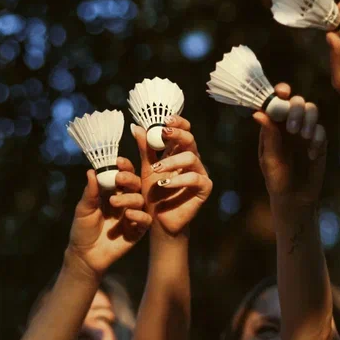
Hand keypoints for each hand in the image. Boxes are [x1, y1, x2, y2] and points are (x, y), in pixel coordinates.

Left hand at [66, 159, 151, 275]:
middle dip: (129, 179)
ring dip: (129, 198)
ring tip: (114, 202)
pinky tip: (129, 215)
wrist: (85, 255)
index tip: (118, 162)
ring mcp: (133, 215)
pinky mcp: (138, 230)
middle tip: (119, 179)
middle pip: (135, 184)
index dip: (123, 167)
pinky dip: (140, 215)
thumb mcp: (83, 209)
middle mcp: (125, 201)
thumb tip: (91, 171)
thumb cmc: (82, 230)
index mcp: (112, 192)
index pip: (122, 175)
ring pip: (140, 200)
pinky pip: (146, 219)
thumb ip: (90, 192)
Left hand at [131, 117, 212, 235]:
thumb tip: (135, 127)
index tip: (165, 119)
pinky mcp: (204, 188)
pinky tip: (164, 184)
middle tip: (164, 132)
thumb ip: (144, 149)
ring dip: (172, 161)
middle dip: (177, 134)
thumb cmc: (154, 194)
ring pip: (191, 157)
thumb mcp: (146, 169)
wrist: (159, 220)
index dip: (178, 122)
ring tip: (156, 169)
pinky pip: (194, 178)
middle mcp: (192, 160)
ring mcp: (200, 173)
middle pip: (190, 140)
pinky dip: (178, 180)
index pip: (183, 131)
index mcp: (179, 153)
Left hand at [253, 83, 326, 205]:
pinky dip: (317, 138)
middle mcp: (289, 125)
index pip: (276, 102)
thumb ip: (268, 136)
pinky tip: (311, 155)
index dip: (280, 92)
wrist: (295, 198)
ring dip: (309, 119)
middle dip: (296, 109)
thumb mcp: (270, 159)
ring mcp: (305, 132)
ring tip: (303, 137)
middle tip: (293, 129)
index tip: (283, 93)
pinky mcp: (319, 142)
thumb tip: (258, 113)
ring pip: (312, 110)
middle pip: (297, 101)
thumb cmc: (277, 180)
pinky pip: (321, 130)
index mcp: (273, 126)